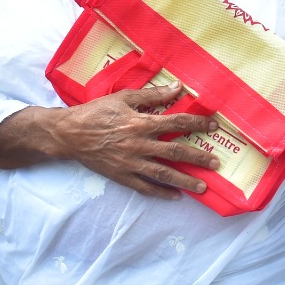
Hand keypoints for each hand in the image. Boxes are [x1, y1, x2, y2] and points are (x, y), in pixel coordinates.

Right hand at [45, 85, 222, 199]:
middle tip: (215, 163)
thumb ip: (152, 95)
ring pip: (163, 174)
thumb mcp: (124, 97)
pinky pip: (145, 187)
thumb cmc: (96, 112)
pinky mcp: (121, 176)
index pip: (176, 123)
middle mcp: (138, 145)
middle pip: (175, 152)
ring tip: (203, 187)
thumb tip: (178, 87)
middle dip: (198, 157)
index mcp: (140, 123)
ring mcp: (130, 163)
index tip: (213, 126)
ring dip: (185, 181)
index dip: (197, 124)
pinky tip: (175, 196)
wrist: (69, 134)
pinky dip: (161, 193)